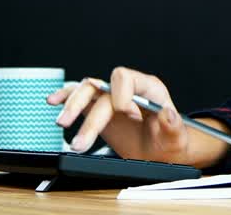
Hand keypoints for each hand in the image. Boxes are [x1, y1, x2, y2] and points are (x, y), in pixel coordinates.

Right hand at [47, 66, 228, 168]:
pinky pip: (79, 95)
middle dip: (90, 116)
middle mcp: (127, 89)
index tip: (128, 117)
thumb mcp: (176, 139)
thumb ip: (173, 127)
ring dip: (73, 106)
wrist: (160, 152)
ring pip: (87, 90)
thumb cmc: (169, 142)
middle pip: (102, 89)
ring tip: (63, 125)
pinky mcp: (98, 107)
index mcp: (148, 89)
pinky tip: (54, 101)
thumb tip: (167, 113)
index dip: (123, 96)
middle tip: (81, 142)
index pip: (126, 78)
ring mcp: (111, 97)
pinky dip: (65, 96)